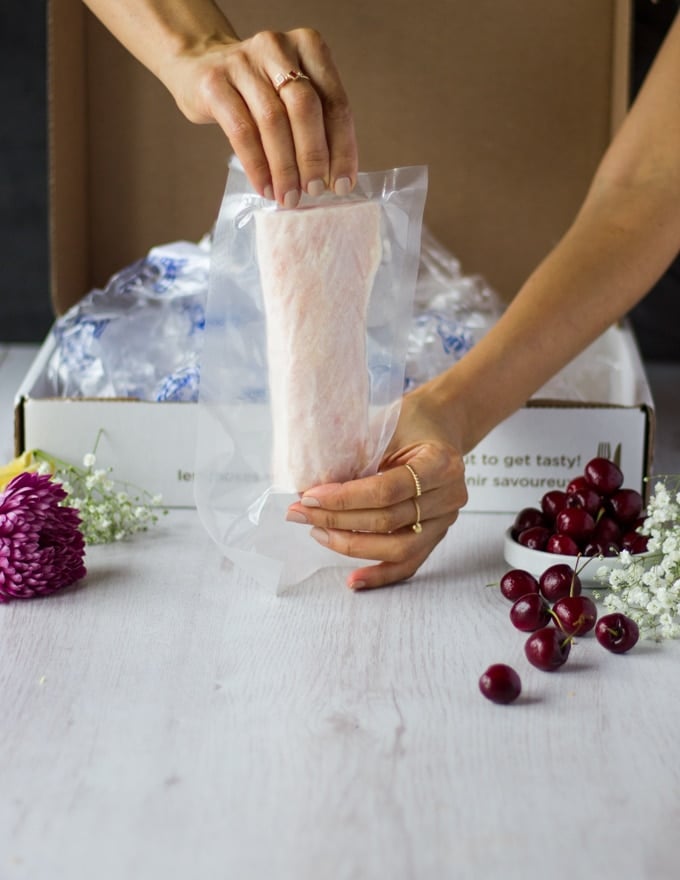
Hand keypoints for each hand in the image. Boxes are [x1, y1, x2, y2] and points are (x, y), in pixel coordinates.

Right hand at [166, 27, 357, 205]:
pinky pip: (241, 131)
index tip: (343, 184)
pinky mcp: (214, 83)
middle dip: (313, 156)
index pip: (334, 101)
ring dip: (285, 167)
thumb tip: (333, 178)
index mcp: (308, 47)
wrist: (199, 65)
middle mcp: (277, 48)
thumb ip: (314, 124)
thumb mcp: (291, 94)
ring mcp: (243, 62)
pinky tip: (266, 188)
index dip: (342, 147)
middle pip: (305, 108)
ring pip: (273, 121)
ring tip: (289, 197)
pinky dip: (257, 166)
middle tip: (315, 191)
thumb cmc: (256, 90)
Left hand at [285, 382, 467, 589]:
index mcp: (441, 462)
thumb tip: (312, 491)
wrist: (441, 424)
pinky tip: (354, 580)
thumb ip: (358, 457)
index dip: (345, 498)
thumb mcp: (386, 426)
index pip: (386, 490)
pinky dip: (381, 574)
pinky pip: (409, 563)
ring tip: (318, 535)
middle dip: (338, 521)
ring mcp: (446, 520)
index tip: (309, 497)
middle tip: (300, 513)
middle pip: (388, 521)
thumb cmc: (410, 421)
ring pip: (398, 548)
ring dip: (352, 546)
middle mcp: (450, 495)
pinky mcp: (437, 535)